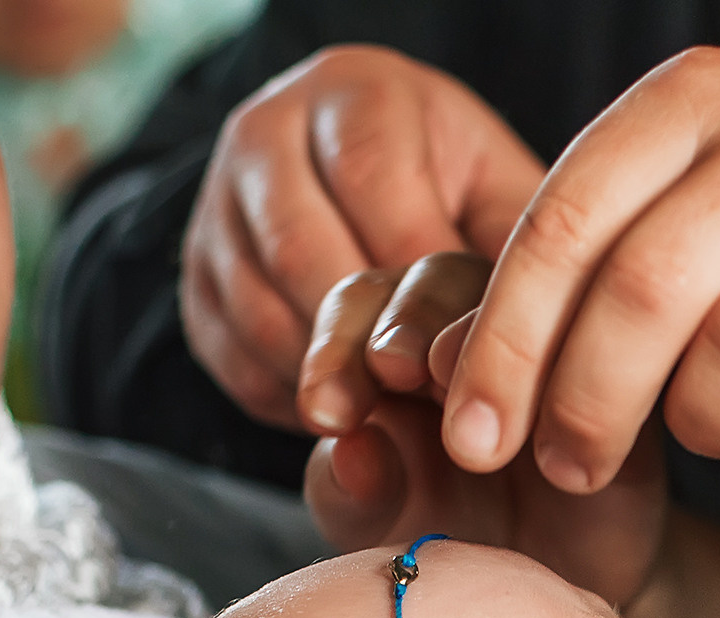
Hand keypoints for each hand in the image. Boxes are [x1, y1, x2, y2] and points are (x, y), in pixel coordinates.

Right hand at [183, 46, 542, 427]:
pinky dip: (285, 394)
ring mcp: (217, 204)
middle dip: (363, 339)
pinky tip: (342, 421)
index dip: (417, 275)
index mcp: (356, 94)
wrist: (360, 186)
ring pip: (258, 304)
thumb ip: (518, 246)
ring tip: (386, 422)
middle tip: (420, 408)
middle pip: (300, 246)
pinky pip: (229, 349)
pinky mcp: (195, 277)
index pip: (373, 179)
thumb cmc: (457, 196)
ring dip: (323, 374)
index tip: (461, 349)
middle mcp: (268, 132)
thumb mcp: (501, 196)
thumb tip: (524, 330)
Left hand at [299, 256, 667, 601]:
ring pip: (530, 290)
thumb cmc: (463, 556)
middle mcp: (476, 336)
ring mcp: (557, 351)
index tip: (326, 413)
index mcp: (400, 351)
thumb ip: (349, 493)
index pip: (364, 305)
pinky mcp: (630, 388)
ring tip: (454, 388)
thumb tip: (348, 453)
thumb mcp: (382, 535)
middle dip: (405, 318)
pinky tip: (544, 434)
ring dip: (485, 331)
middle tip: (390, 368)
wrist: (565, 599)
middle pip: (440, 277)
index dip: (336, 345)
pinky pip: (612, 346)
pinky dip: (576, 369)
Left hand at [433, 46, 719, 492]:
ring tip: (709, 424)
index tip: (472, 435)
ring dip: (703, 424)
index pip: (567, 223)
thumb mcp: (690, 179)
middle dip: (586, 404)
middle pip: (646, 293)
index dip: (507, 344)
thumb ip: (592, 248)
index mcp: (697, 100)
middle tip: (567, 469)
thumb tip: (463, 375)